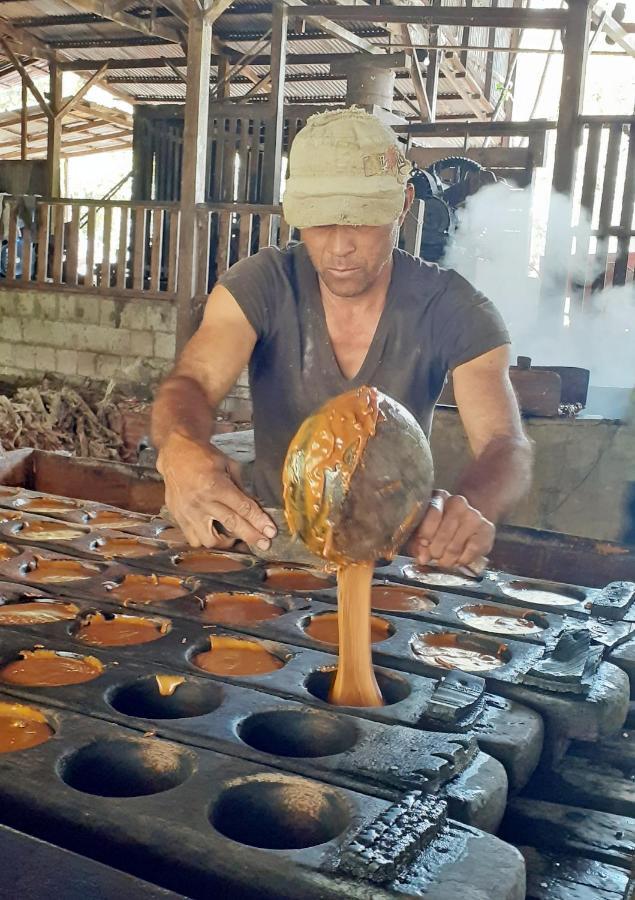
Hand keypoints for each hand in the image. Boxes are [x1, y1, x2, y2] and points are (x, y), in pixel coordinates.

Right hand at [157, 432, 275, 549]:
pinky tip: (214, 533)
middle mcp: (201, 501)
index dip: (259, 522)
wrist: (176, 453)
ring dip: (225, 542)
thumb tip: (256, 509)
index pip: (243, 508)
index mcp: (215, 485)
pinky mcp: (178, 517)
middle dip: (251, 536)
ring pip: (209, 540)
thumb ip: (241, 488)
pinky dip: (205, 540)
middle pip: (231, 525)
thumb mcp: (228, 465)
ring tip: (235, 538)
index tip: (270, 532)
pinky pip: (193, 539)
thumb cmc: (204, 457)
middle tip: (265, 544)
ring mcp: (187, 511)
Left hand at [406, 489, 494, 568]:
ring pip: (456, 545)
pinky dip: (462, 560)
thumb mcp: (422, 530)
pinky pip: (472, 551)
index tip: (423, 544)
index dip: (426, 533)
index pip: (433, 513)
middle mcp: (458, 502)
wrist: (465, 524)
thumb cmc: (438, 528)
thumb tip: (422, 557)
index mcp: (439, 497)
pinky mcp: (487, 529)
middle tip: (433, 556)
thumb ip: (417, 542)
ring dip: (447, 559)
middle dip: (435, 551)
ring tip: (444, 561)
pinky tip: (458, 559)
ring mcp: (474, 515)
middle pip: (444, 533)